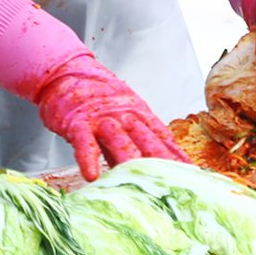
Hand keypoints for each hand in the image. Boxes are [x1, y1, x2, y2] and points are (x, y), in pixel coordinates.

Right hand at [31, 56, 188, 181]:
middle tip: (173, 181)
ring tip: (139, 180)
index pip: (162, 136)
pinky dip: (88, 158)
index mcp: (138, 112)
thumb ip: (135, 140)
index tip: (191, 172)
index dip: (176, 154)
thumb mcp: (122, 114)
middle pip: (146, 139)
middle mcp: (124, 115)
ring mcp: (101, 118)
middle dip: (162, 160)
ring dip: (129, 159)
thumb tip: (153, 166)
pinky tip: (92, 175)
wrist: (64, 72)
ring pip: (119, 139)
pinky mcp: (77, 122)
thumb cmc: (94, 98)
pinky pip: (84, 141)